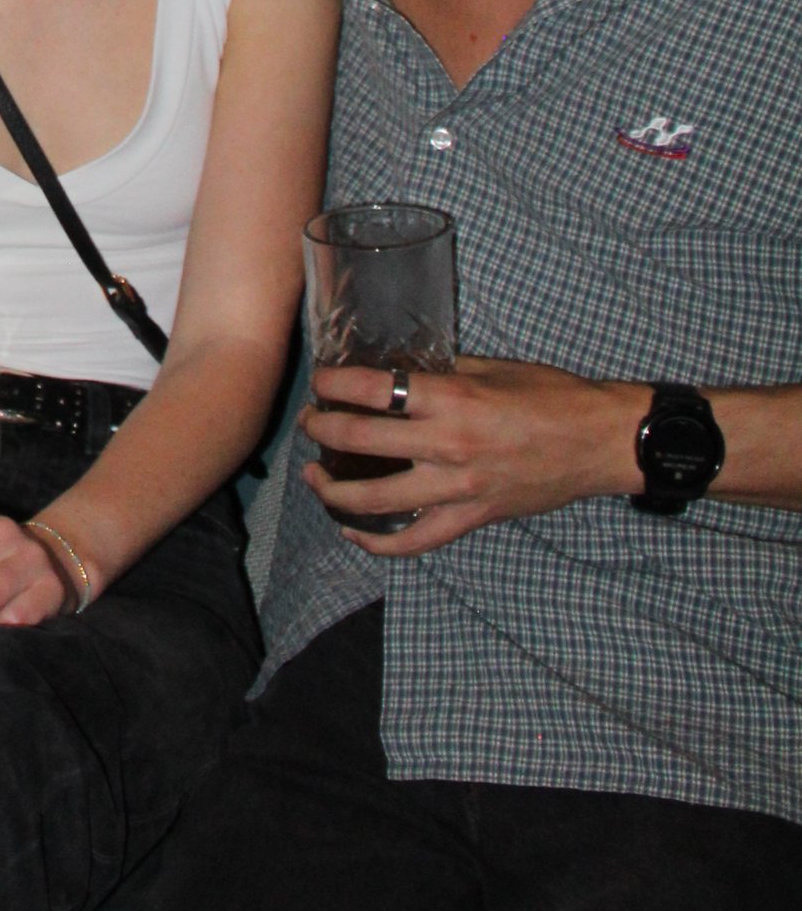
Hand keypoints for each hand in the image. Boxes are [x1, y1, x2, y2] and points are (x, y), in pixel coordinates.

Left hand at [302, 355, 638, 553]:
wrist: (599, 441)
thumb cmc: (551, 395)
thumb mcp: (492, 368)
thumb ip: (441, 373)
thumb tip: (396, 373)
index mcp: (453, 399)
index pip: (373, 390)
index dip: (334, 384)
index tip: (320, 382)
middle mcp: (448, 446)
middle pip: (361, 441)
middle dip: (322, 430)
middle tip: (310, 422)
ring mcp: (459, 489)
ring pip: (377, 501)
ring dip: (334, 490)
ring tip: (313, 478)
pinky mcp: (473, 518)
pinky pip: (416, 541)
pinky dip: (379, 542)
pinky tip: (353, 531)